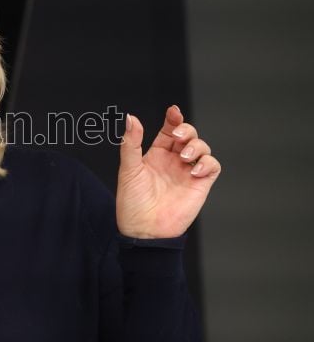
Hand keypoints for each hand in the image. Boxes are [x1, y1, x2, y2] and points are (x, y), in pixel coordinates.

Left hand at [116, 105, 220, 238]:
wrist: (144, 230)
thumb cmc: (132, 202)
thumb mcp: (128, 169)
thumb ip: (131, 143)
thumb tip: (131, 118)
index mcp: (156, 154)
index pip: (169, 130)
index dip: (173, 119)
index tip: (173, 111)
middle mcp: (174, 161)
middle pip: (188, 135)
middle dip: (186, 129)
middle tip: (178, 136)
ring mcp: (187, 172)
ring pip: (202, 147)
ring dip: (197, 146)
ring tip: (185, 156)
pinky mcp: (200, 185)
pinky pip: (212, 166)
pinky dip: (208, 162)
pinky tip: (195, 169)